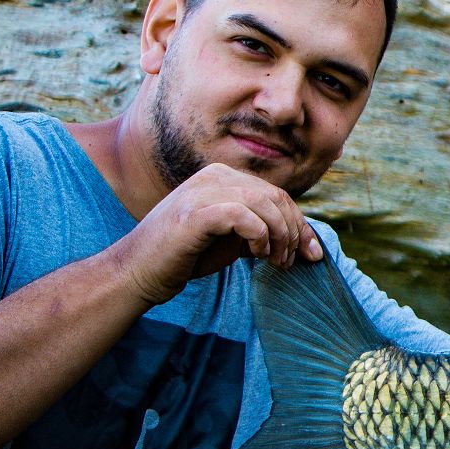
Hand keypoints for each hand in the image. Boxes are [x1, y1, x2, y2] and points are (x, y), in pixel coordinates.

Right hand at [108, 163, 322, 304]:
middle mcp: (213, 177)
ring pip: (265, 203)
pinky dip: (259, 236)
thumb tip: (304, 242)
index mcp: (223, 177)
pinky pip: (243, 216)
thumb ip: (261, 230)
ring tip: (277, 262)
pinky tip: (257, 255)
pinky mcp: (195, 214)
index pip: (277, 194)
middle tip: (294, 261)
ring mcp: (202, 192)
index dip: (301, 224)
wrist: (138, 271)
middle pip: (277, 197)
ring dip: (280, 236)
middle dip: (295, 232)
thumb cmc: (185, 256)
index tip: (312, 254)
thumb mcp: (232, 239)